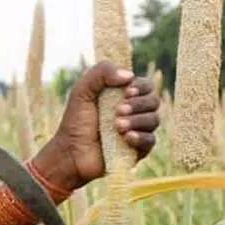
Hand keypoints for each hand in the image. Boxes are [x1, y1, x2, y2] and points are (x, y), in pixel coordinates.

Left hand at [32, 60, 160, 190]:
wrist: (71, 153)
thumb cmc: (75, 121)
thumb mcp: (82, 90)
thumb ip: (101, 72)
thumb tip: (129, 75)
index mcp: (123, 96)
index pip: (146, 85)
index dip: (141, 87)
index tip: (127, 91)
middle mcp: (134, 112)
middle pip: (154, 101)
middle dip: (138, 104)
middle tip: (118, 111)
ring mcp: (137, 131)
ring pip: (154, 120)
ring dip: (137, 121)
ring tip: (117, 126)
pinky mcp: (138, 150)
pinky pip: (150, 141)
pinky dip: (140, 137)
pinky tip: (125, 138)